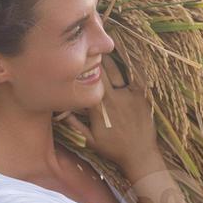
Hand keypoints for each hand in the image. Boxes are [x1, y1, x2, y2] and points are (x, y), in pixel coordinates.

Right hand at [62, 54, 160, 169]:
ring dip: (110, 59)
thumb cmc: (114, 150)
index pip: (87, 83)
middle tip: (90, 47)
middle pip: (101, 72)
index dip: (82, 69)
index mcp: (98, 108)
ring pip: (117, 70)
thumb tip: (60, 112)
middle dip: (95, 59)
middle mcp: (112, 99)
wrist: (140, 155)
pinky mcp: (142, 95)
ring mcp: (128, 95)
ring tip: (106, 47)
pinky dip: (131, 65)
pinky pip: (136, 75)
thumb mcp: (90, 141)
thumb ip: (74, 125)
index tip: (78, 59)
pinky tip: (127, 53)